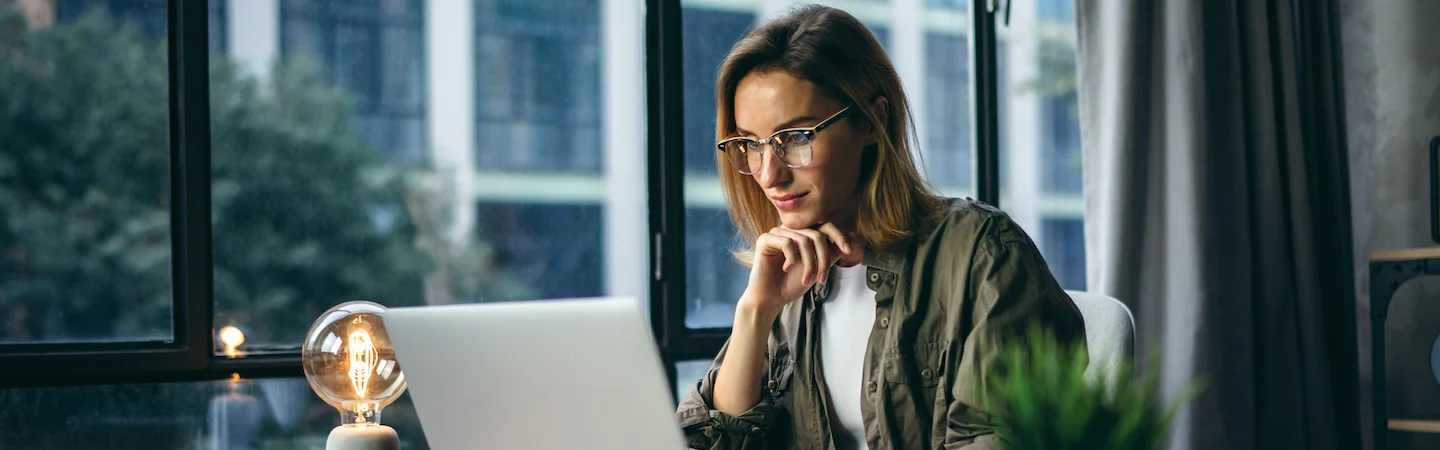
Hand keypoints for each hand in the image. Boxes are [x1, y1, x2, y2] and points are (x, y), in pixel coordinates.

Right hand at [739, 222, 856, 315]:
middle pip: (817, 234)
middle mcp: (790, 230)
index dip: (839, 236)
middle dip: (823, 258)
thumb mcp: (818, 268)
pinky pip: (786, 242)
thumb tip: (853, 238)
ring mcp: (777, 233)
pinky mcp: (765, 240)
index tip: (849, 251)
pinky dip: (792, 258)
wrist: (771, 299)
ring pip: (804, 240)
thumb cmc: (792, 283)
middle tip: (822, 278)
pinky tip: (786, 268)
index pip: (825, 226)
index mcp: (803, 234)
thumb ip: (833, 253)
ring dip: (809, 264)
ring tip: (807, 280)